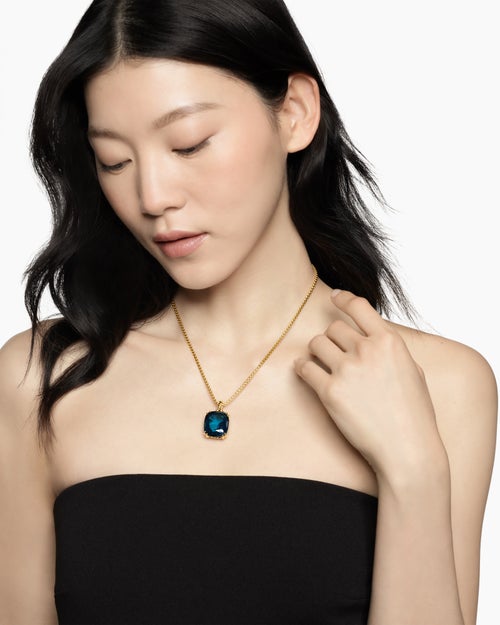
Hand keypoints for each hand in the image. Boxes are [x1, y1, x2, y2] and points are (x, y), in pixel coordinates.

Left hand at [294, 290, 442, 479]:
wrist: (407, 449)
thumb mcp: (413, 370)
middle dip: (332, 338)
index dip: (344, 298)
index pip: (359, 306)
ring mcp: (347, 370)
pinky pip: (305, 367)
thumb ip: (390, 348)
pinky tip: (305, 371)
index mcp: (389, 342)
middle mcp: (367, 351)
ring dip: (317, 351)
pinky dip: (302, 368)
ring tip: (321, 362)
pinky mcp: (329, 391)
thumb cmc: (414, 414)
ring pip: (317, 343)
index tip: (335, 296)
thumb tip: (373, 334)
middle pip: (333, 328)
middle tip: (335, 353)